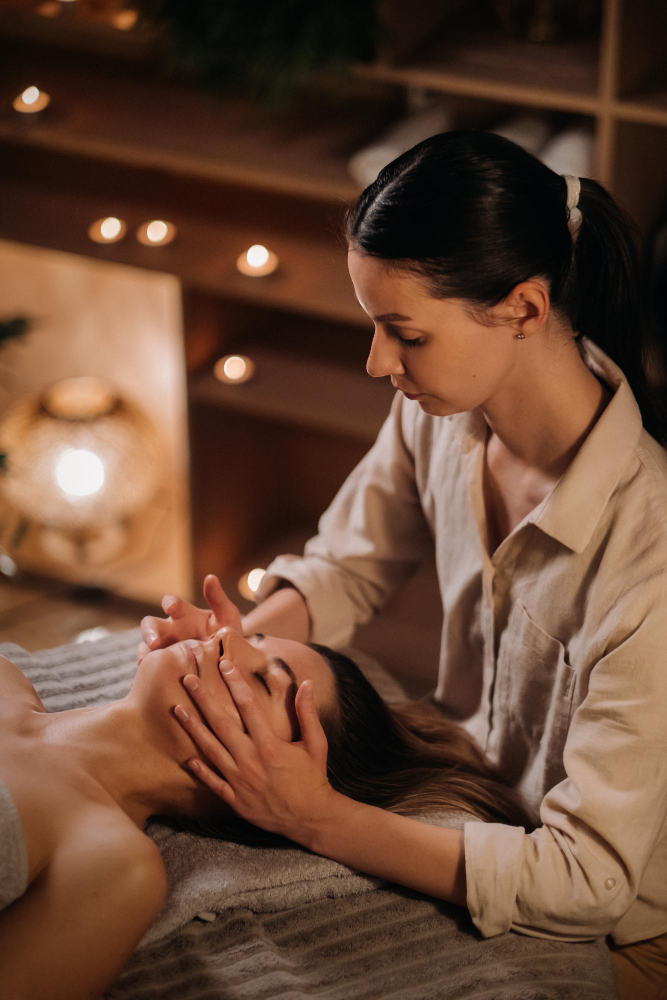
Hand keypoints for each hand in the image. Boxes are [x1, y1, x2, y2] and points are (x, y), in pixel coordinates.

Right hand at [137, 575, 241, 665]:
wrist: (231, 662)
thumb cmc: (227, 634)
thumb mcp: (227, 617)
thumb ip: (219, 599)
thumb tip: (210, 577)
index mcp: (183, 614)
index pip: (171, 602)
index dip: (169, 602)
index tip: (172, 606)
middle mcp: (170, 630)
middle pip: (149, 625)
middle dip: (149, 632)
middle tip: (154, 642)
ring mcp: (164, 649)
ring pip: (145, 647)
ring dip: (145, 652)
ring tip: (148, 660)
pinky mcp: (163, 667)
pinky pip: (151, 668)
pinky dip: (150, 670)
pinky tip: (154, 677)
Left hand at [173, 658, 333, 843]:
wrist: (310, 818)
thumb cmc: (313, 777)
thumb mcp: (316, 744)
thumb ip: (307, 713)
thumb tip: (307, 683)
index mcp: (269, 744)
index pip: (247, 706)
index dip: (235, 683)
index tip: (224, 665)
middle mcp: (250, 760)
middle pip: (221, 724)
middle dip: (203, 699)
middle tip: (188, 679)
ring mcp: (240, 780)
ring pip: (210, 750)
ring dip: (193, 728)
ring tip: (177, 709)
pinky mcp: (235, 799)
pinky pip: (213, 782)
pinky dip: (200, 770)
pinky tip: (187, 758)